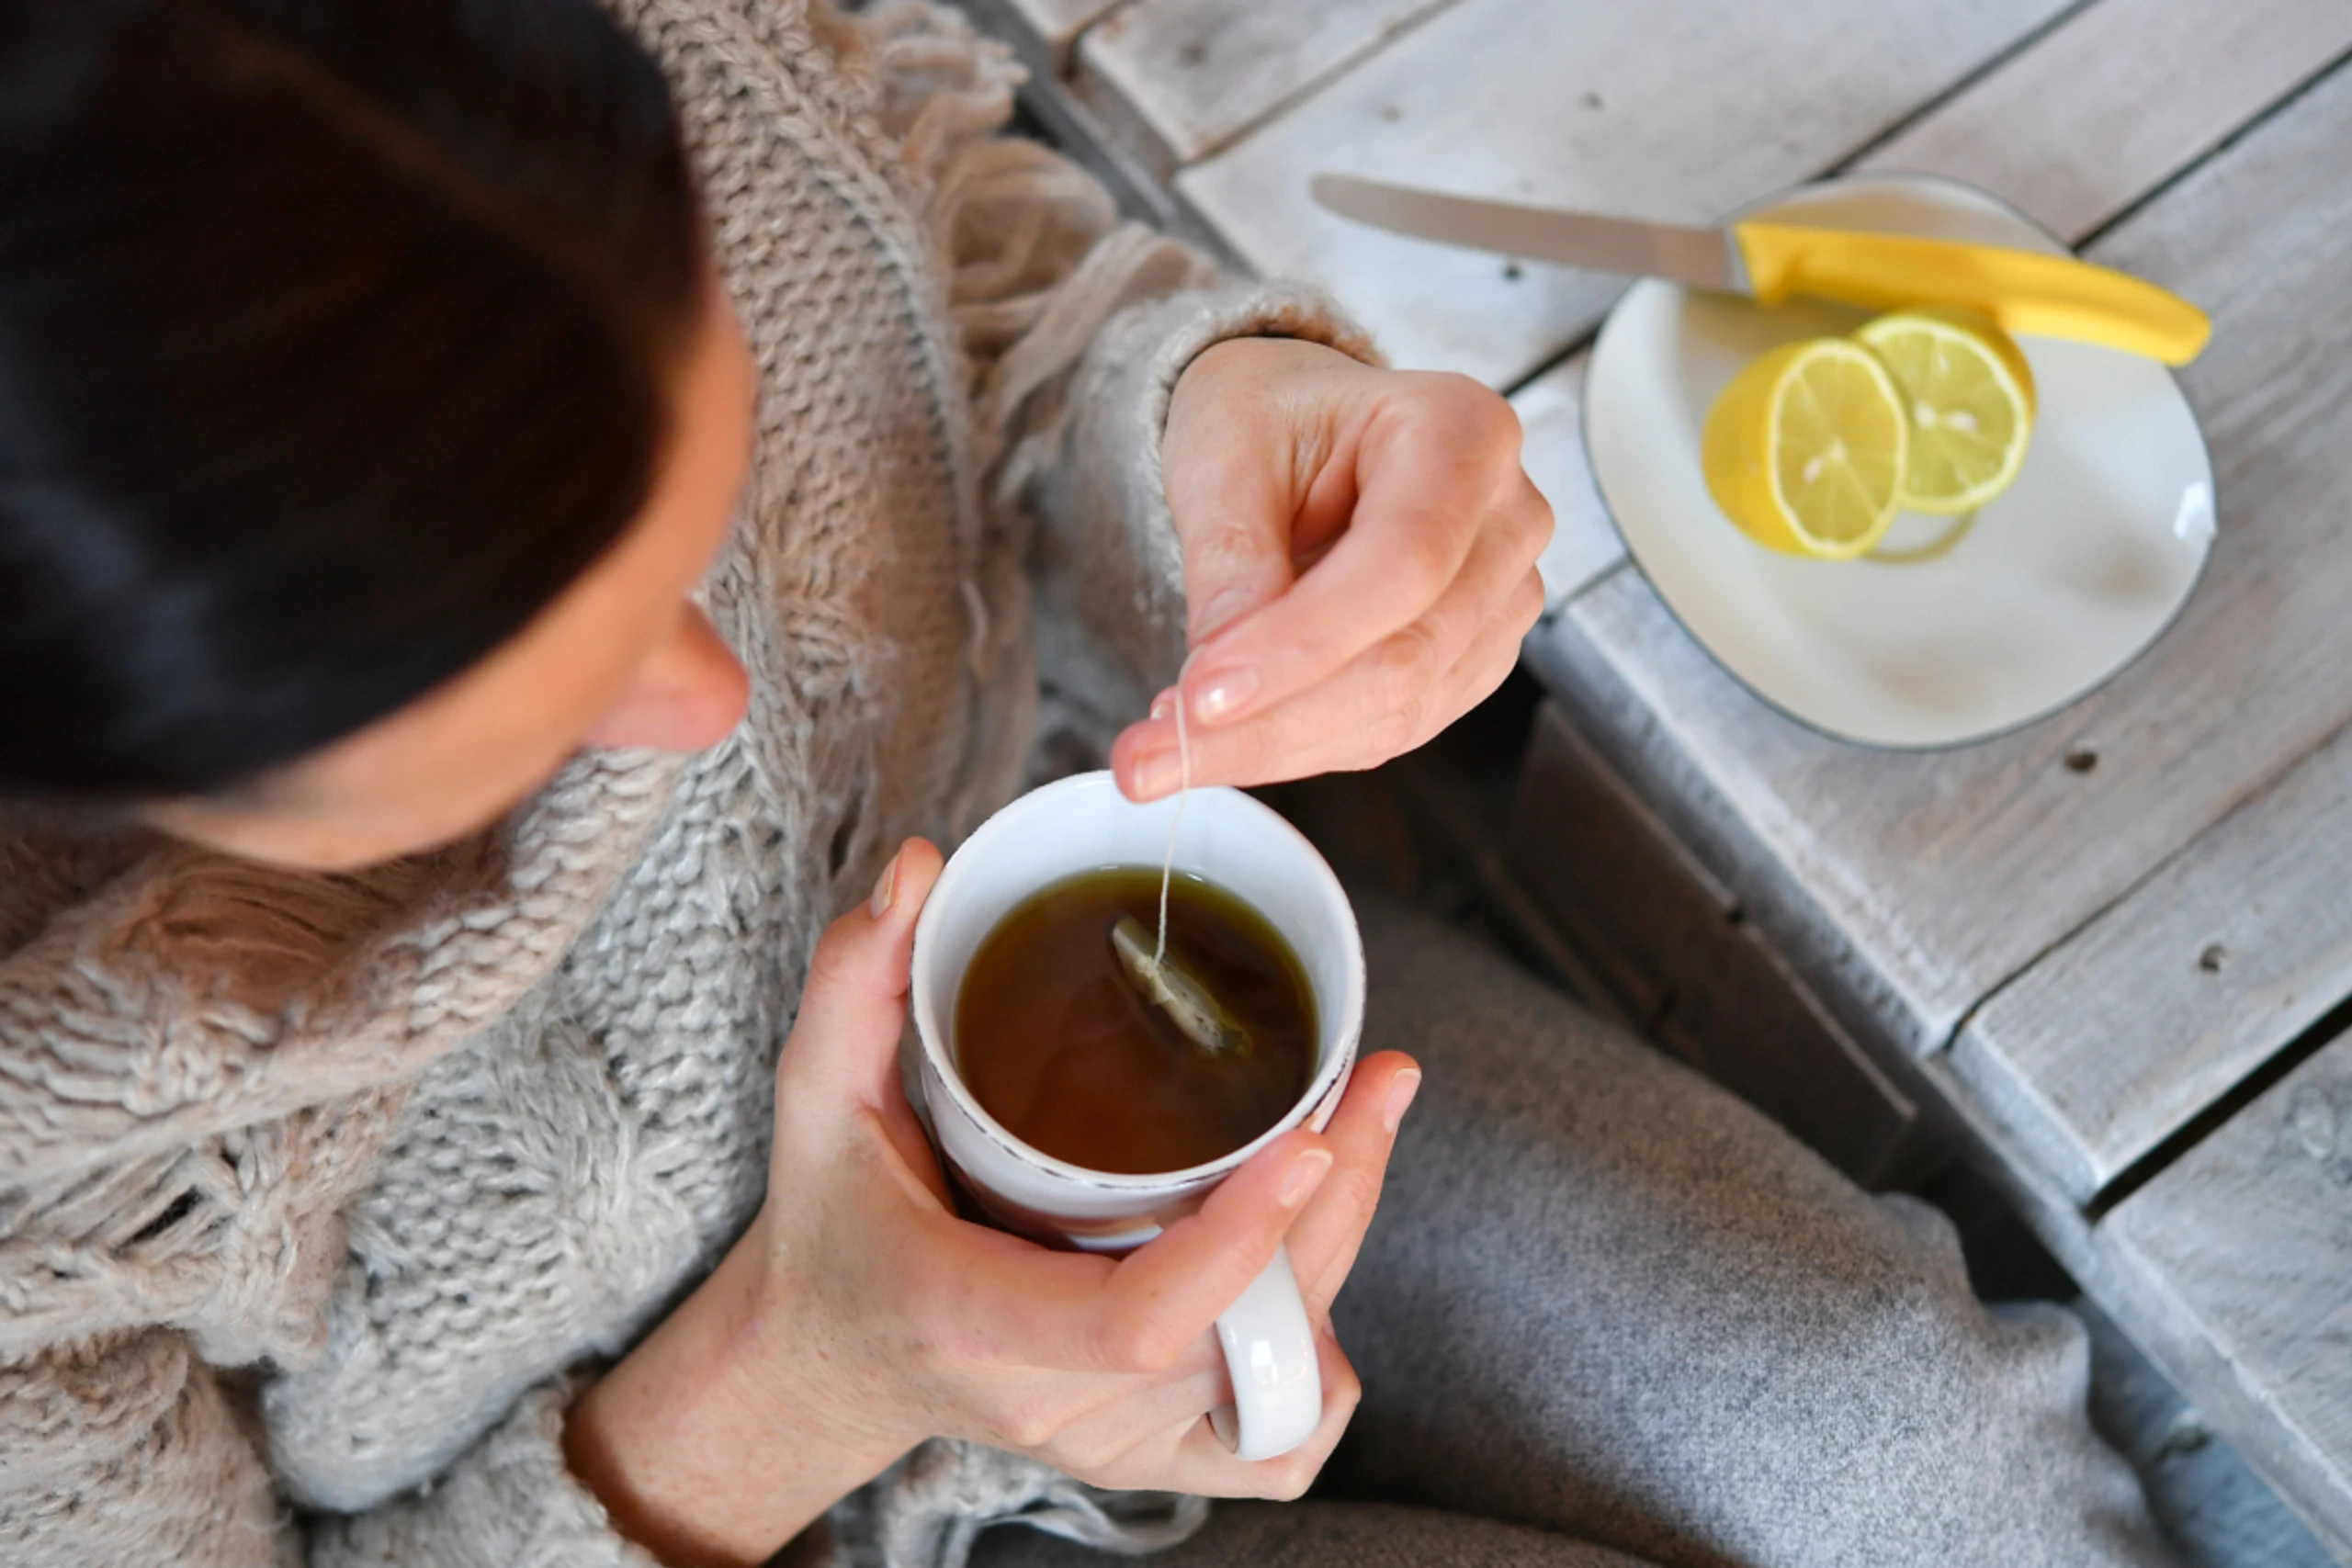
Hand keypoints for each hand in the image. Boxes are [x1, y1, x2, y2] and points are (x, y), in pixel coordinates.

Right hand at [566, 840, 1421, 1567]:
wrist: (829, 1354)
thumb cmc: (832, 1221)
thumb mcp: (816, 1097)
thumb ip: (854, 981)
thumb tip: (920, 867)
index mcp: (970, 1320)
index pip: (1134, 1318)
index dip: (1240, 1238)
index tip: (1311, 1137)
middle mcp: (1052, 1402)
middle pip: (1241, 1332)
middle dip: (1335, 1204)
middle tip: (1378, 1083)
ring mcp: (1110, 1444)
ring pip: (1282, 1373)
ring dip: (1340, 1246)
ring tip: (1367, 1122)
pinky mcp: (1150, 1458)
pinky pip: (1281, 1441)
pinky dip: (1322, 1364)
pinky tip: (1316, 1262)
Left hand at [1113, 338, 1551, 800]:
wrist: (1306, 431)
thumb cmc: (1273, 417)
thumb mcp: (1223, 453)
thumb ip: (1229, 558)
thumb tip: (1219, 676)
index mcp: (1463, 432)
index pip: (1403, 563)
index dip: (1303, 644)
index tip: (1202, 698)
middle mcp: (1507, 519)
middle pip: (1408, 657)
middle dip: (1273, 721)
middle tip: (1156, 755)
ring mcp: (1502, 599)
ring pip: (1399, 712)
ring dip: (1276, 747)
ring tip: (1166, 750)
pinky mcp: (1474, 661)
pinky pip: (1391, 729)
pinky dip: (1300, 745)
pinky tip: (1226, 735)